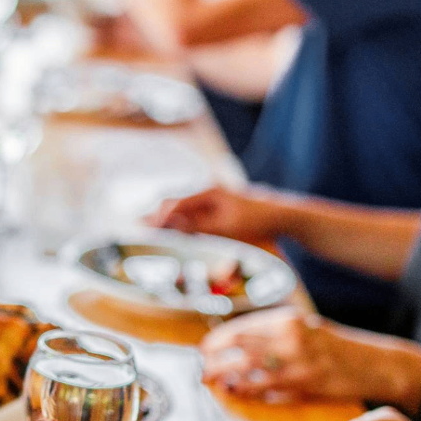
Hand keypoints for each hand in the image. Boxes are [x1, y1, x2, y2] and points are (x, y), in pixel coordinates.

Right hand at [148, 186, 284, 240]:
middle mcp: (206, 192)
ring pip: (182, 207)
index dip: (157, 216)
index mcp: (207, 193)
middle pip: (174, 202)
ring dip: (167, 218)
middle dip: (156, 214)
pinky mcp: (217, 207)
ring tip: (149, 227)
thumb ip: (196, 226)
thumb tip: (169, 224)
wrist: (282, 215)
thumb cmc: (255, 220)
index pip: (173, 204)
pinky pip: (192, 213)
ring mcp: (212, 199)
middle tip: (138, 225)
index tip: (143, 228)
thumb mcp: (225, 227)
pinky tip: (173, 228)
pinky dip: (180, 221)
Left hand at [200, 308, 420, 405]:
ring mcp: (297, 363)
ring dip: (224, 376)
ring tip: (210, 379)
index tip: (204, 347)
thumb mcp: (303, 326)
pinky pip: (265, 390)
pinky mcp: (303, 386)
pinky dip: (246, 391)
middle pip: (238, 347)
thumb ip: (271, 330)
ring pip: (247, 370)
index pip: (240, 328)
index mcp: (287, 320)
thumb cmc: (334, 345)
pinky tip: (235, 391)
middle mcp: (290, 338)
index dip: (217, 339)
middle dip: (213, 357)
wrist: (373, 364)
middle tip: (200, 366)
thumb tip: (233, 339)